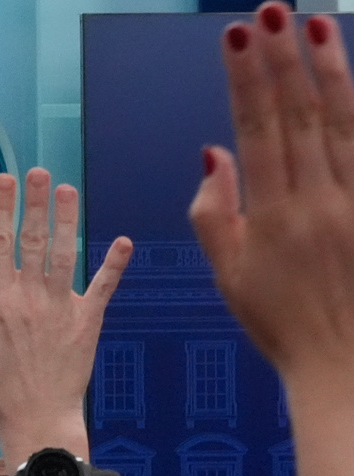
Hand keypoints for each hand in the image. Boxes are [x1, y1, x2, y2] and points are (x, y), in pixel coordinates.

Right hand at [0, 170, 130, 469]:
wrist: (37, 418)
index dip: (1, 208)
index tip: (3, 180)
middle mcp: (31, 297)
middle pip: (34, 240)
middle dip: (36, 203)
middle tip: (39, 172)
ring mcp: (62, 308)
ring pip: (66, 254)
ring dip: (68, 220)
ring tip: (68, 190)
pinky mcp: (88, 322)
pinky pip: (104, 288)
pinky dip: (115, 265)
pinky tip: (124, 241)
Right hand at [190, 3, 353, 392]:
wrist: (345, 362)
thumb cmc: (279, 322)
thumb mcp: (228, 274)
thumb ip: (214, 212)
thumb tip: (215, 153)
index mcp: (272, 217)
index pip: (256, 132)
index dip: (246, 81)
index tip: (238, 38)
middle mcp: (318, 202)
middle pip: (299, 116)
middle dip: (283, 59)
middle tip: (273, 11)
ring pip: (343, 123)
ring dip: (330, 70)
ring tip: (317, 25)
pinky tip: (352, 78)